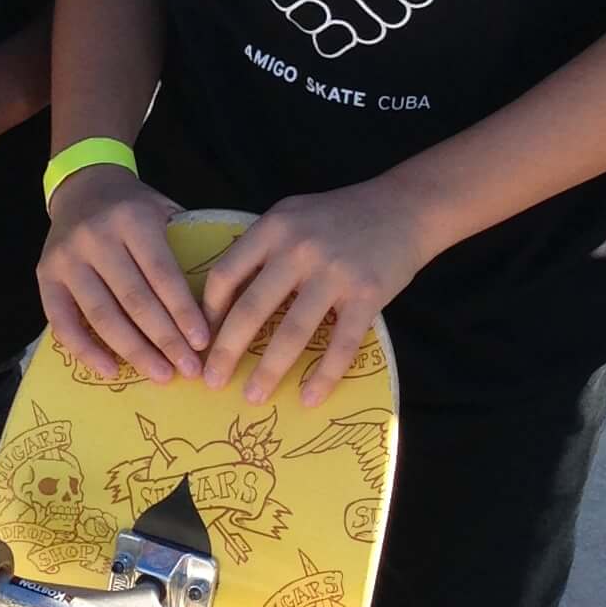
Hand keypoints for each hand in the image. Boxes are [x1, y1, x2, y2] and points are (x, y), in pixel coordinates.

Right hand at [39, 166, 208, 386]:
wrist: (82, 185)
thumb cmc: (132, 206)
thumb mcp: (162, 209)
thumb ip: (184, 243)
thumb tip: (215, 299)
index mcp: (132, 219)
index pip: (162, 274)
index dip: (182, 311)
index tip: (202, 343)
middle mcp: (96, 238)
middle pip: (135, 300)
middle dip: (165, 340)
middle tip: (188, 369)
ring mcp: (67, 259)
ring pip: (102, 316)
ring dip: (134, 351)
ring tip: (161, 375)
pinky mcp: (45, 277)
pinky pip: (63, 323)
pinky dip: (86, 351)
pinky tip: (112, 372)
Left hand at [198, 178, 433, 409]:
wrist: (404, 208)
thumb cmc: (339, 217)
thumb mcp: (291, 216)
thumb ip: (261, 249)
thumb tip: (222, 300)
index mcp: (274, 228)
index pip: (225, 274)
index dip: (208, 312)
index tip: (201, 340)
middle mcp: (299, 249)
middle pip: (251, 309)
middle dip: (227, 352)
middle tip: (211, 381)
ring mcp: (335, 273)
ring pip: (293, 333)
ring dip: (269, 371)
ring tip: (254, 397)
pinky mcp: (367, 295)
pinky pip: (340, 345)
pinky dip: (324, 377)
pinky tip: (309, 397)